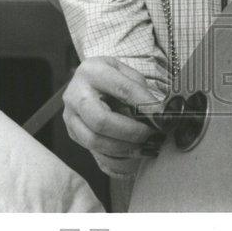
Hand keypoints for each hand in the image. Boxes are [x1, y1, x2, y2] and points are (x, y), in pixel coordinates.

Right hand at [62, 57, 166, 177]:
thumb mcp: (126, 73)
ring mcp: (70, 116)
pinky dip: (116, 159)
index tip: (162, 117)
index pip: (123, 90)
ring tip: (145, 147)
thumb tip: (158, 115)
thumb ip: (140, 91)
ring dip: (124, 148)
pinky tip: (133, 155)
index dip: (145, 105)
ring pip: (95, 141)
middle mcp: (75, 95)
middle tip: (151, 135)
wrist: (87, 81)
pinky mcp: (72, 133)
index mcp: (92, 71)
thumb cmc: (111, 77)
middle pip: (101, 121)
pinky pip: (94, 153)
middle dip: (130, 132)